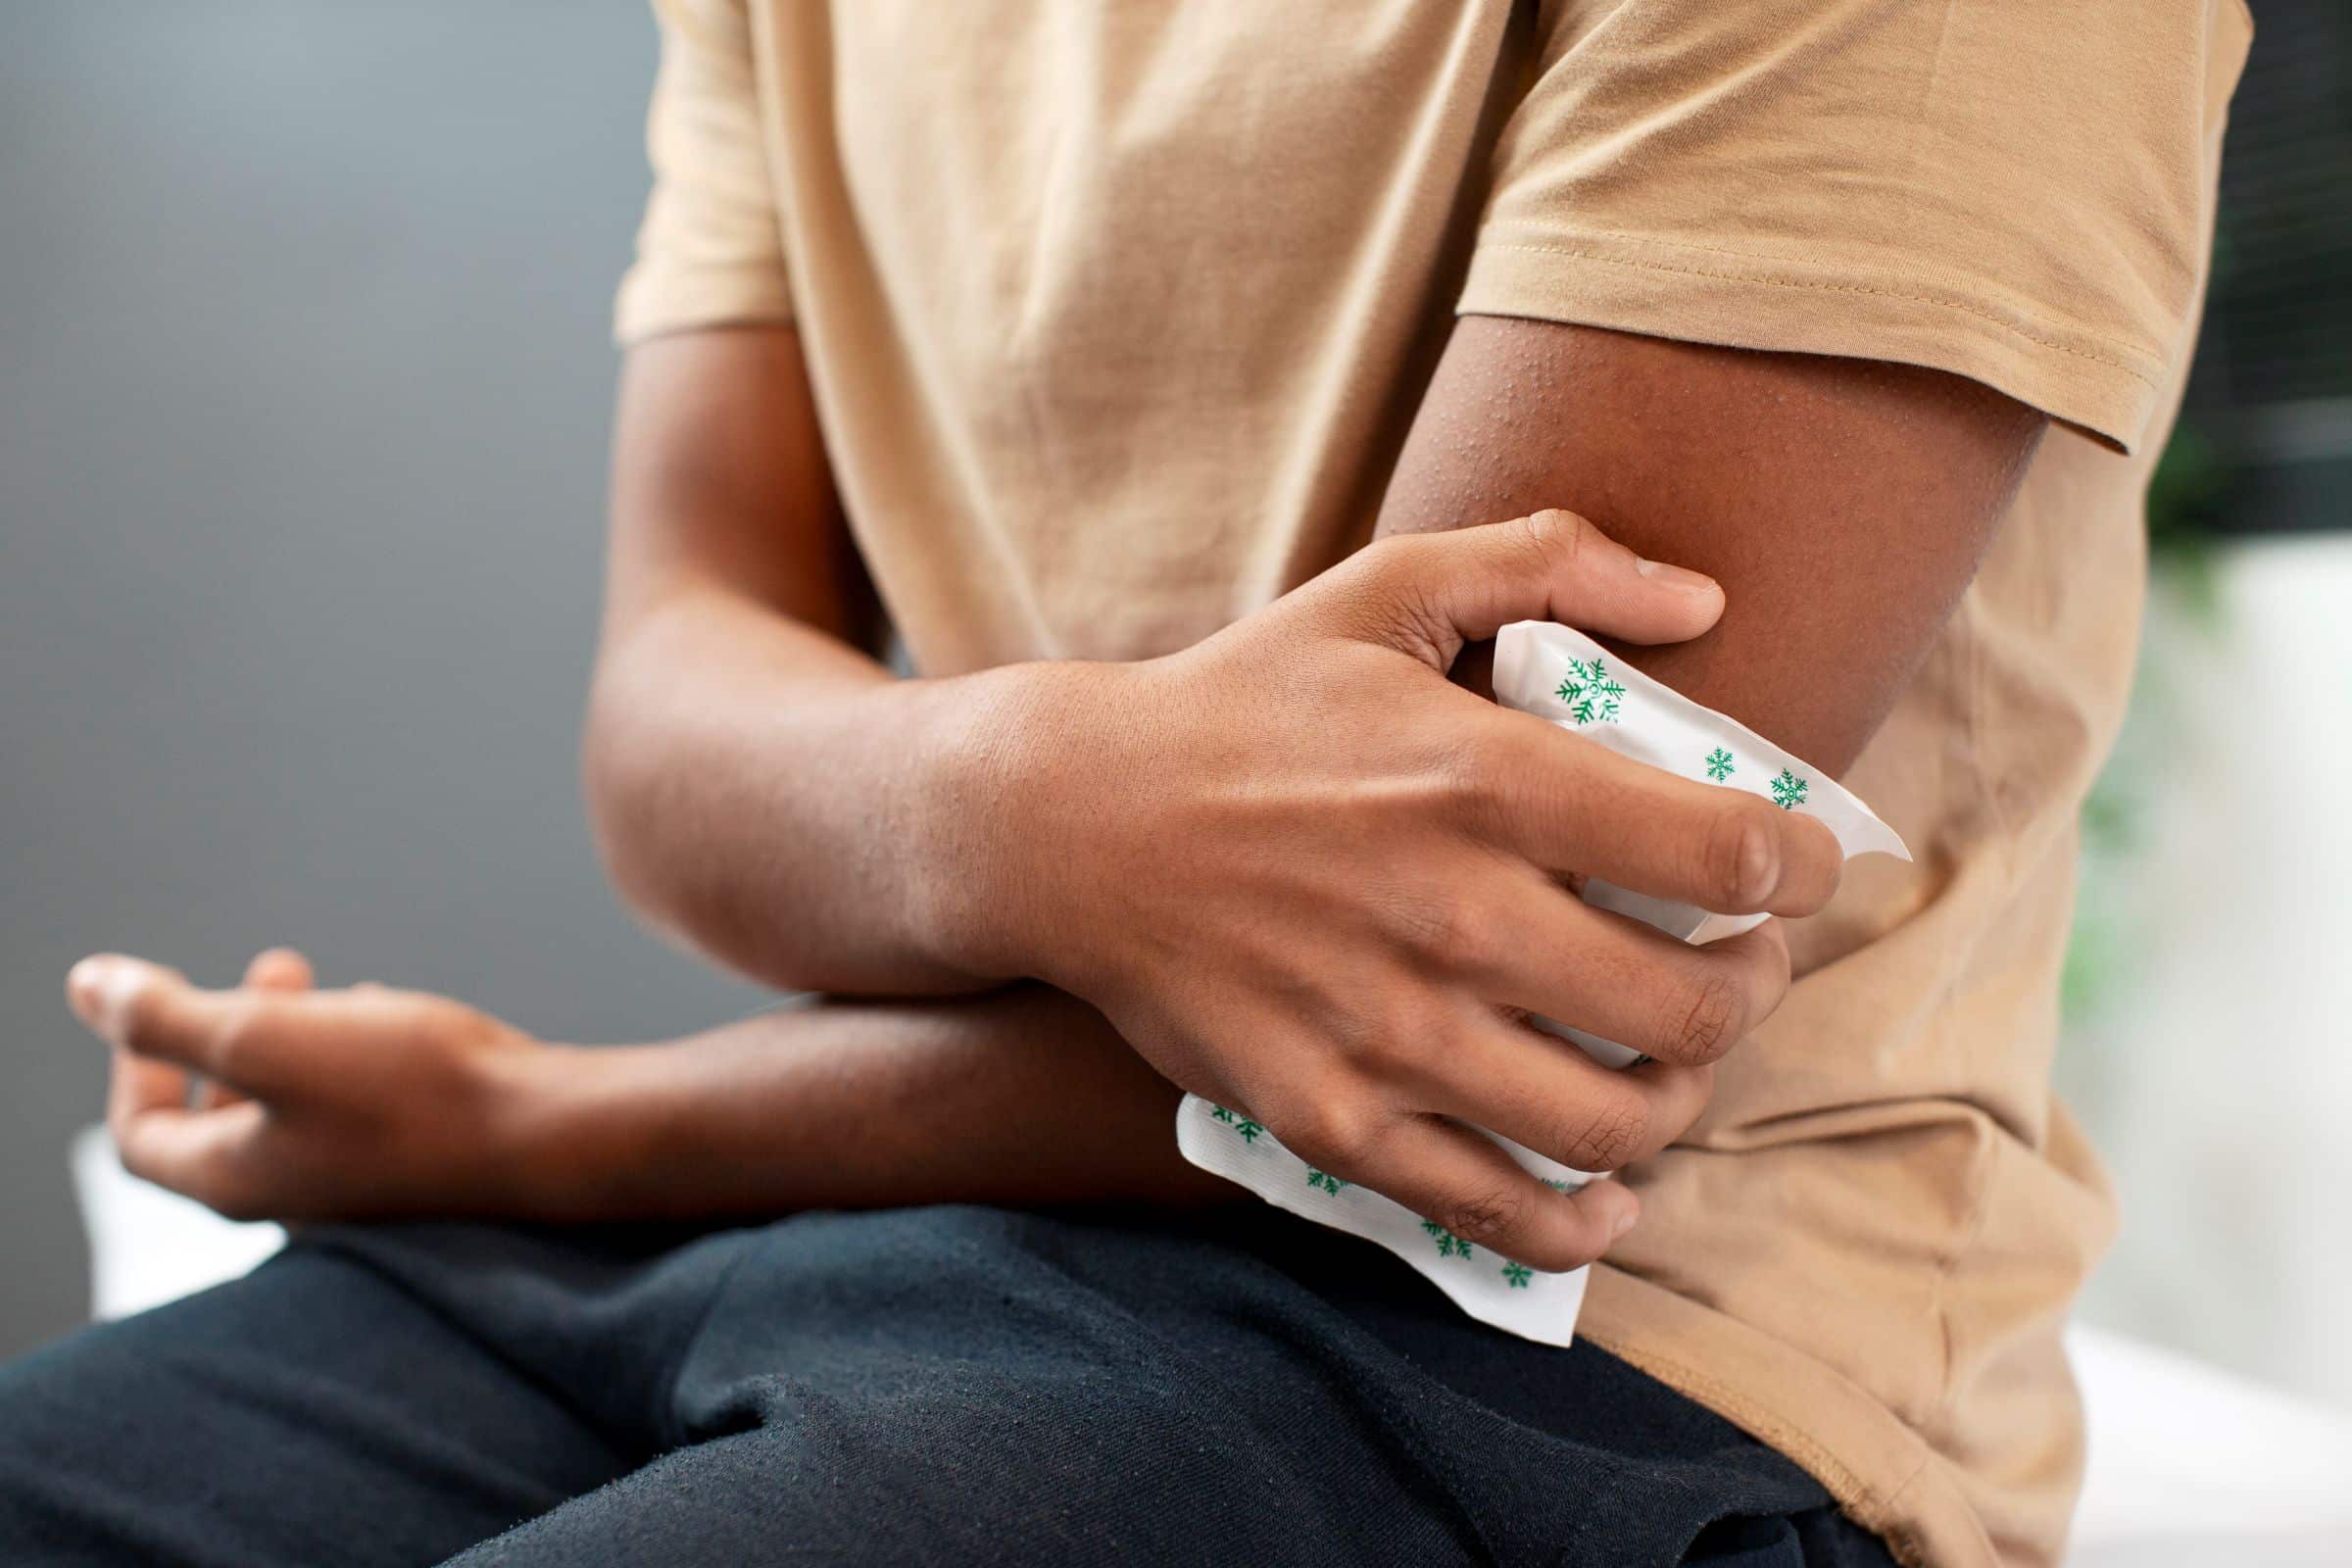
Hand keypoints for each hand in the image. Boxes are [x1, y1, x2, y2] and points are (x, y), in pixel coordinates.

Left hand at [66, 948, 559, 1222]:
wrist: (544, 1131)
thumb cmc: (409, 1088)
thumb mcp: (266, 1038)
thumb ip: (166, 1016)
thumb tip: (85, 985)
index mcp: (235, 1178)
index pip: (141, 1138)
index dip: (133, 1065)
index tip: (163, 1001)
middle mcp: (290, 1191)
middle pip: (214, 1124)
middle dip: (218, 1036)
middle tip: (259, 970)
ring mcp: (354, 1180)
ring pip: (288, 1109)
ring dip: (284, 1037)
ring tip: (318, 981)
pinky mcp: (409, 1159)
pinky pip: (350, 1107)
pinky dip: (343, 1052)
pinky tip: (380, 1008)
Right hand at [956, 511, 1844, 1271]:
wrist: (1071, 825)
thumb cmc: (1244, 704)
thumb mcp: (1382, 591)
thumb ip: (1547, 562)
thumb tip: (1704, 594)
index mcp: (1484, 777)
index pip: (1726, 854)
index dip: (1802, 870)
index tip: (1793, 868)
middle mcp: (1452, 914)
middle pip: (1693, 1008)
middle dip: (1753, 990)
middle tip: (1738, 964)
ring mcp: (1390, 1032)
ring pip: (1615, 1120)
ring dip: (1681, 1098)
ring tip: (1671, 1060)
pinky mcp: (1331, 1116)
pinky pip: (1497, 1206)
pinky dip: (1578, 1219)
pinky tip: (1604, 1188)